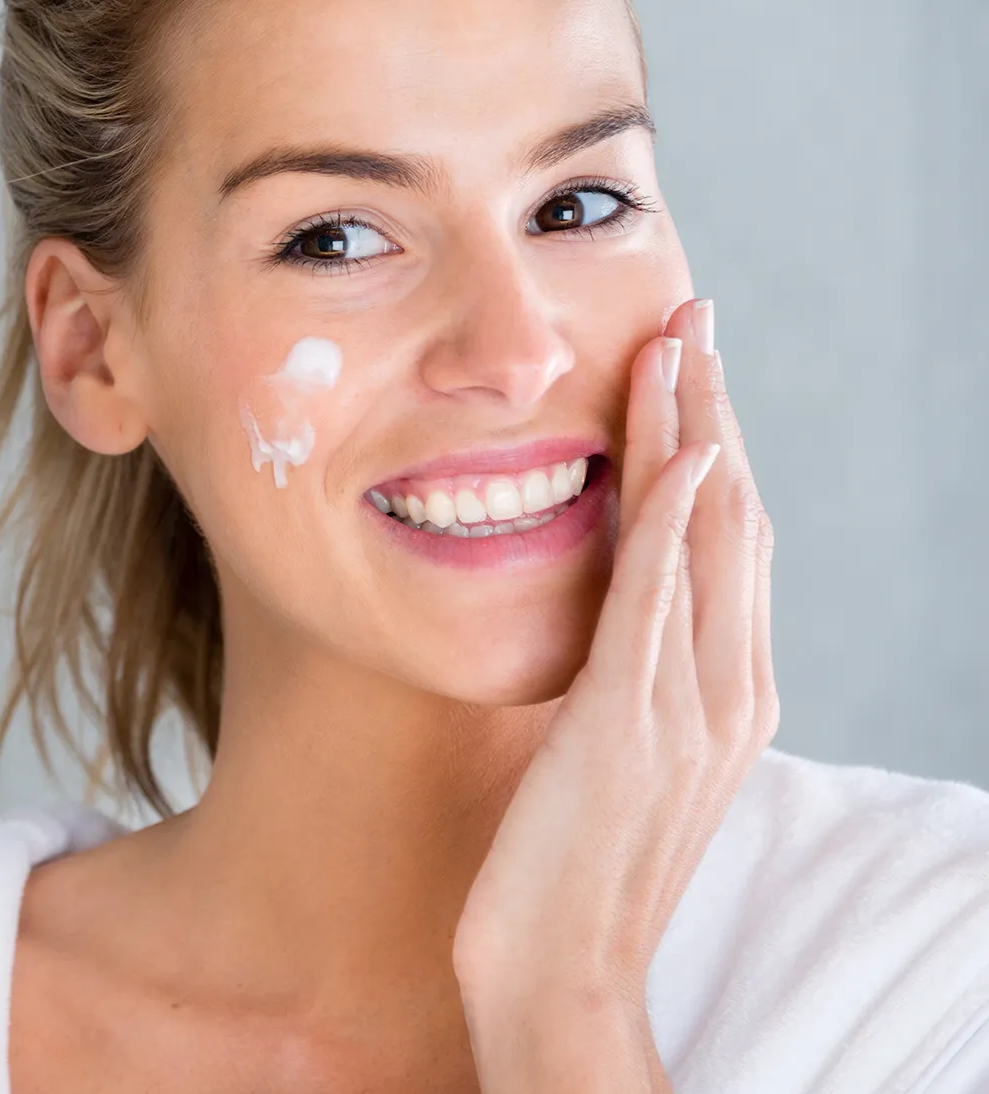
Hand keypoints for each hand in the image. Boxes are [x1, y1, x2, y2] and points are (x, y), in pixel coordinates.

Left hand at [450, 298, 778, 1091]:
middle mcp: (727, 693)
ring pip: (709, 540)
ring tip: (678, 344)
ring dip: (694, 433)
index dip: (715, 447)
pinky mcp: (629, 725)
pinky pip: (661, 602)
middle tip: (692, 322)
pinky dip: (673, 521)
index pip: (730, 542)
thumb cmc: (565, 864)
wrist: (559, 972)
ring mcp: (689, 710)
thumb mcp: (604, 748)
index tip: (689, 369)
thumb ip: (623, 675)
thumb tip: (605, 610)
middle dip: (714, 413)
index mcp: (722, 696)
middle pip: (735, 520)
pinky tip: (672, 454)